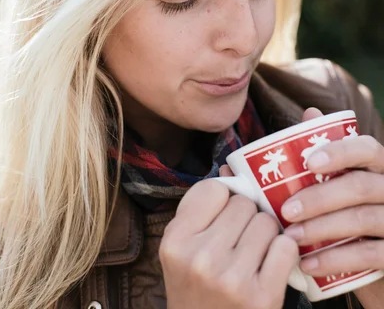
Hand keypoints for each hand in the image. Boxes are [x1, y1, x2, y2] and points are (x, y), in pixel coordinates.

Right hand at [160, 179, 298, 308]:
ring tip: (255, 252)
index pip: (214, 189)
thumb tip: (230, 167)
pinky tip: (271, 264)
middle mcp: (201, 258)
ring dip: (267, 233)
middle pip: (244, 204)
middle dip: (248, 215)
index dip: (224, 198)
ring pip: (267, 222)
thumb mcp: (180, 250)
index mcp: (176, 241)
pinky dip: (283, 252)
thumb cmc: (194, 290)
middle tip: (241, 237)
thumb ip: (200, 208)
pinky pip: (286, 247)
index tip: (224, 214)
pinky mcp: (262, 297)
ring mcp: (233, 278)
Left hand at [282, 108, 383, 283]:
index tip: (308, 163)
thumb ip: (322, 156)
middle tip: (286, 210)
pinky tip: (308, 263)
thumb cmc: (352, 213)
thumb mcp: (342, 184)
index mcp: (380, 166)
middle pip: (360, 186)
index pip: (365, 148)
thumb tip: (296, 124)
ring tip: (291, 237)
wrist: (379, 268)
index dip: (338, 152)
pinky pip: (370, 255)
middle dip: (319, 197)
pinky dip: (336, 259)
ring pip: (363, 218)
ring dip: (321, 228)